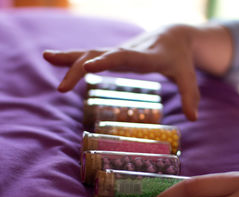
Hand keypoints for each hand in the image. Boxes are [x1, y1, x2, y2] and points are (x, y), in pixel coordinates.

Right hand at [43, 25, 202, 119]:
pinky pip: (88, 55)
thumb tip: (193, 119)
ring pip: (89, 52)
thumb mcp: (188, 75)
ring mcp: (117, 52)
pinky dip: (71, 58)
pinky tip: (53, 59)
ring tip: (46, 56)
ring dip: (68, 57)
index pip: (123, 58)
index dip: (105, 61)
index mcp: (145, 56)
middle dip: (79, 69)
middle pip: (99, 56)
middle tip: (61, 88)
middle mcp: (127, 51)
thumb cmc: (181, 58)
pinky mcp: (112, 54)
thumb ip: (190, 95)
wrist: (173, 35)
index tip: (88, 67)